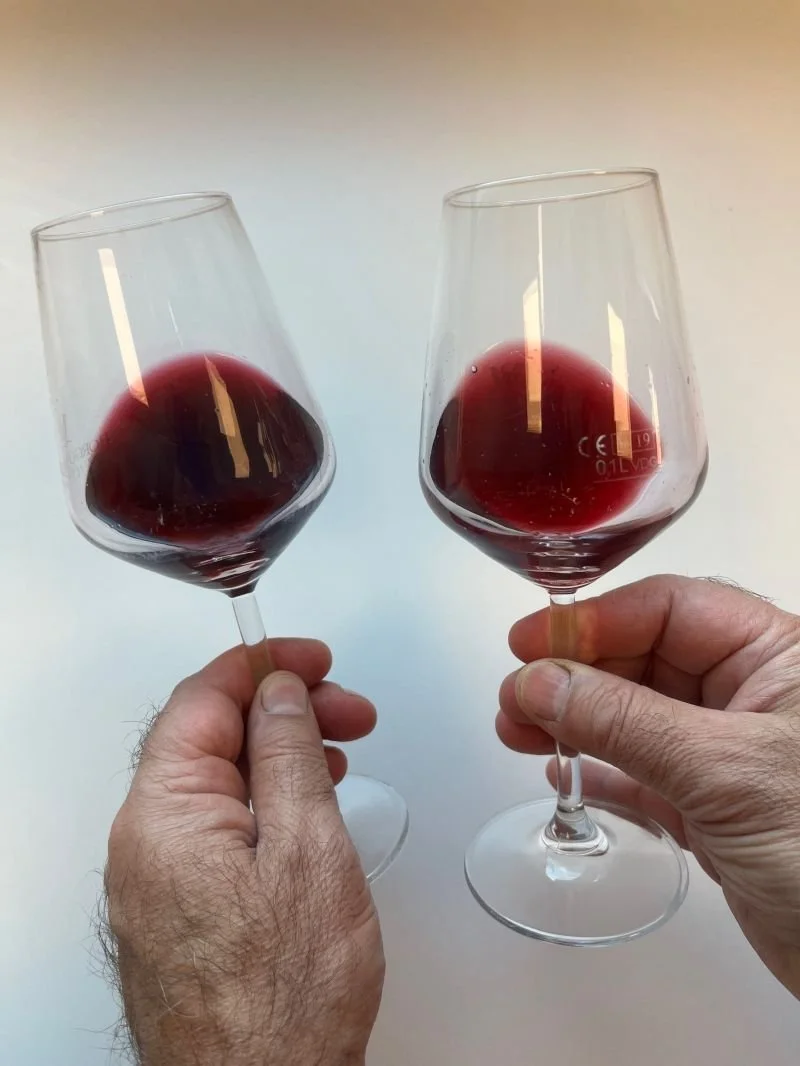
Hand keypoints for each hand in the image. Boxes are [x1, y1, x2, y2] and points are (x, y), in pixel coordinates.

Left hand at [104, 640, 383, 1065]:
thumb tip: (277, 692)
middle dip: (281, 711)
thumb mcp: (307, 847)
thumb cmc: (284, 995)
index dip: (261, 666)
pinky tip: (309, 805)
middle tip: (349, 712)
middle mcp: (146, 842)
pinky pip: (220, 827)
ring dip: (279, 754)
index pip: (201, 700)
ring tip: (341, 753)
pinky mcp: (183, 908)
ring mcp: (161, 879)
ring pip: (218, 782)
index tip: (313, 659)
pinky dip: (266, 800)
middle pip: (209, 738)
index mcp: (163, 815)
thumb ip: (287, 753)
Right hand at [497, 575, 799, 998]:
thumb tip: (538, 682)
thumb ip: (624, 722)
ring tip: (516, 730)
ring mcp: (728, 752)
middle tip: (515, 696)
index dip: (594, 620)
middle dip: (573, 673)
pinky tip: (560, 771)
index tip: (530, 641)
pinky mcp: (713, 808)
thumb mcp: (723, 771)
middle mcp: (751, 695)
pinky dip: (599, 769)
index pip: (669, 609)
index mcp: (775, 656)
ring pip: (634, 715)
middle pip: (642, 657)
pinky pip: (641, 772)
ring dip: (573, 719)